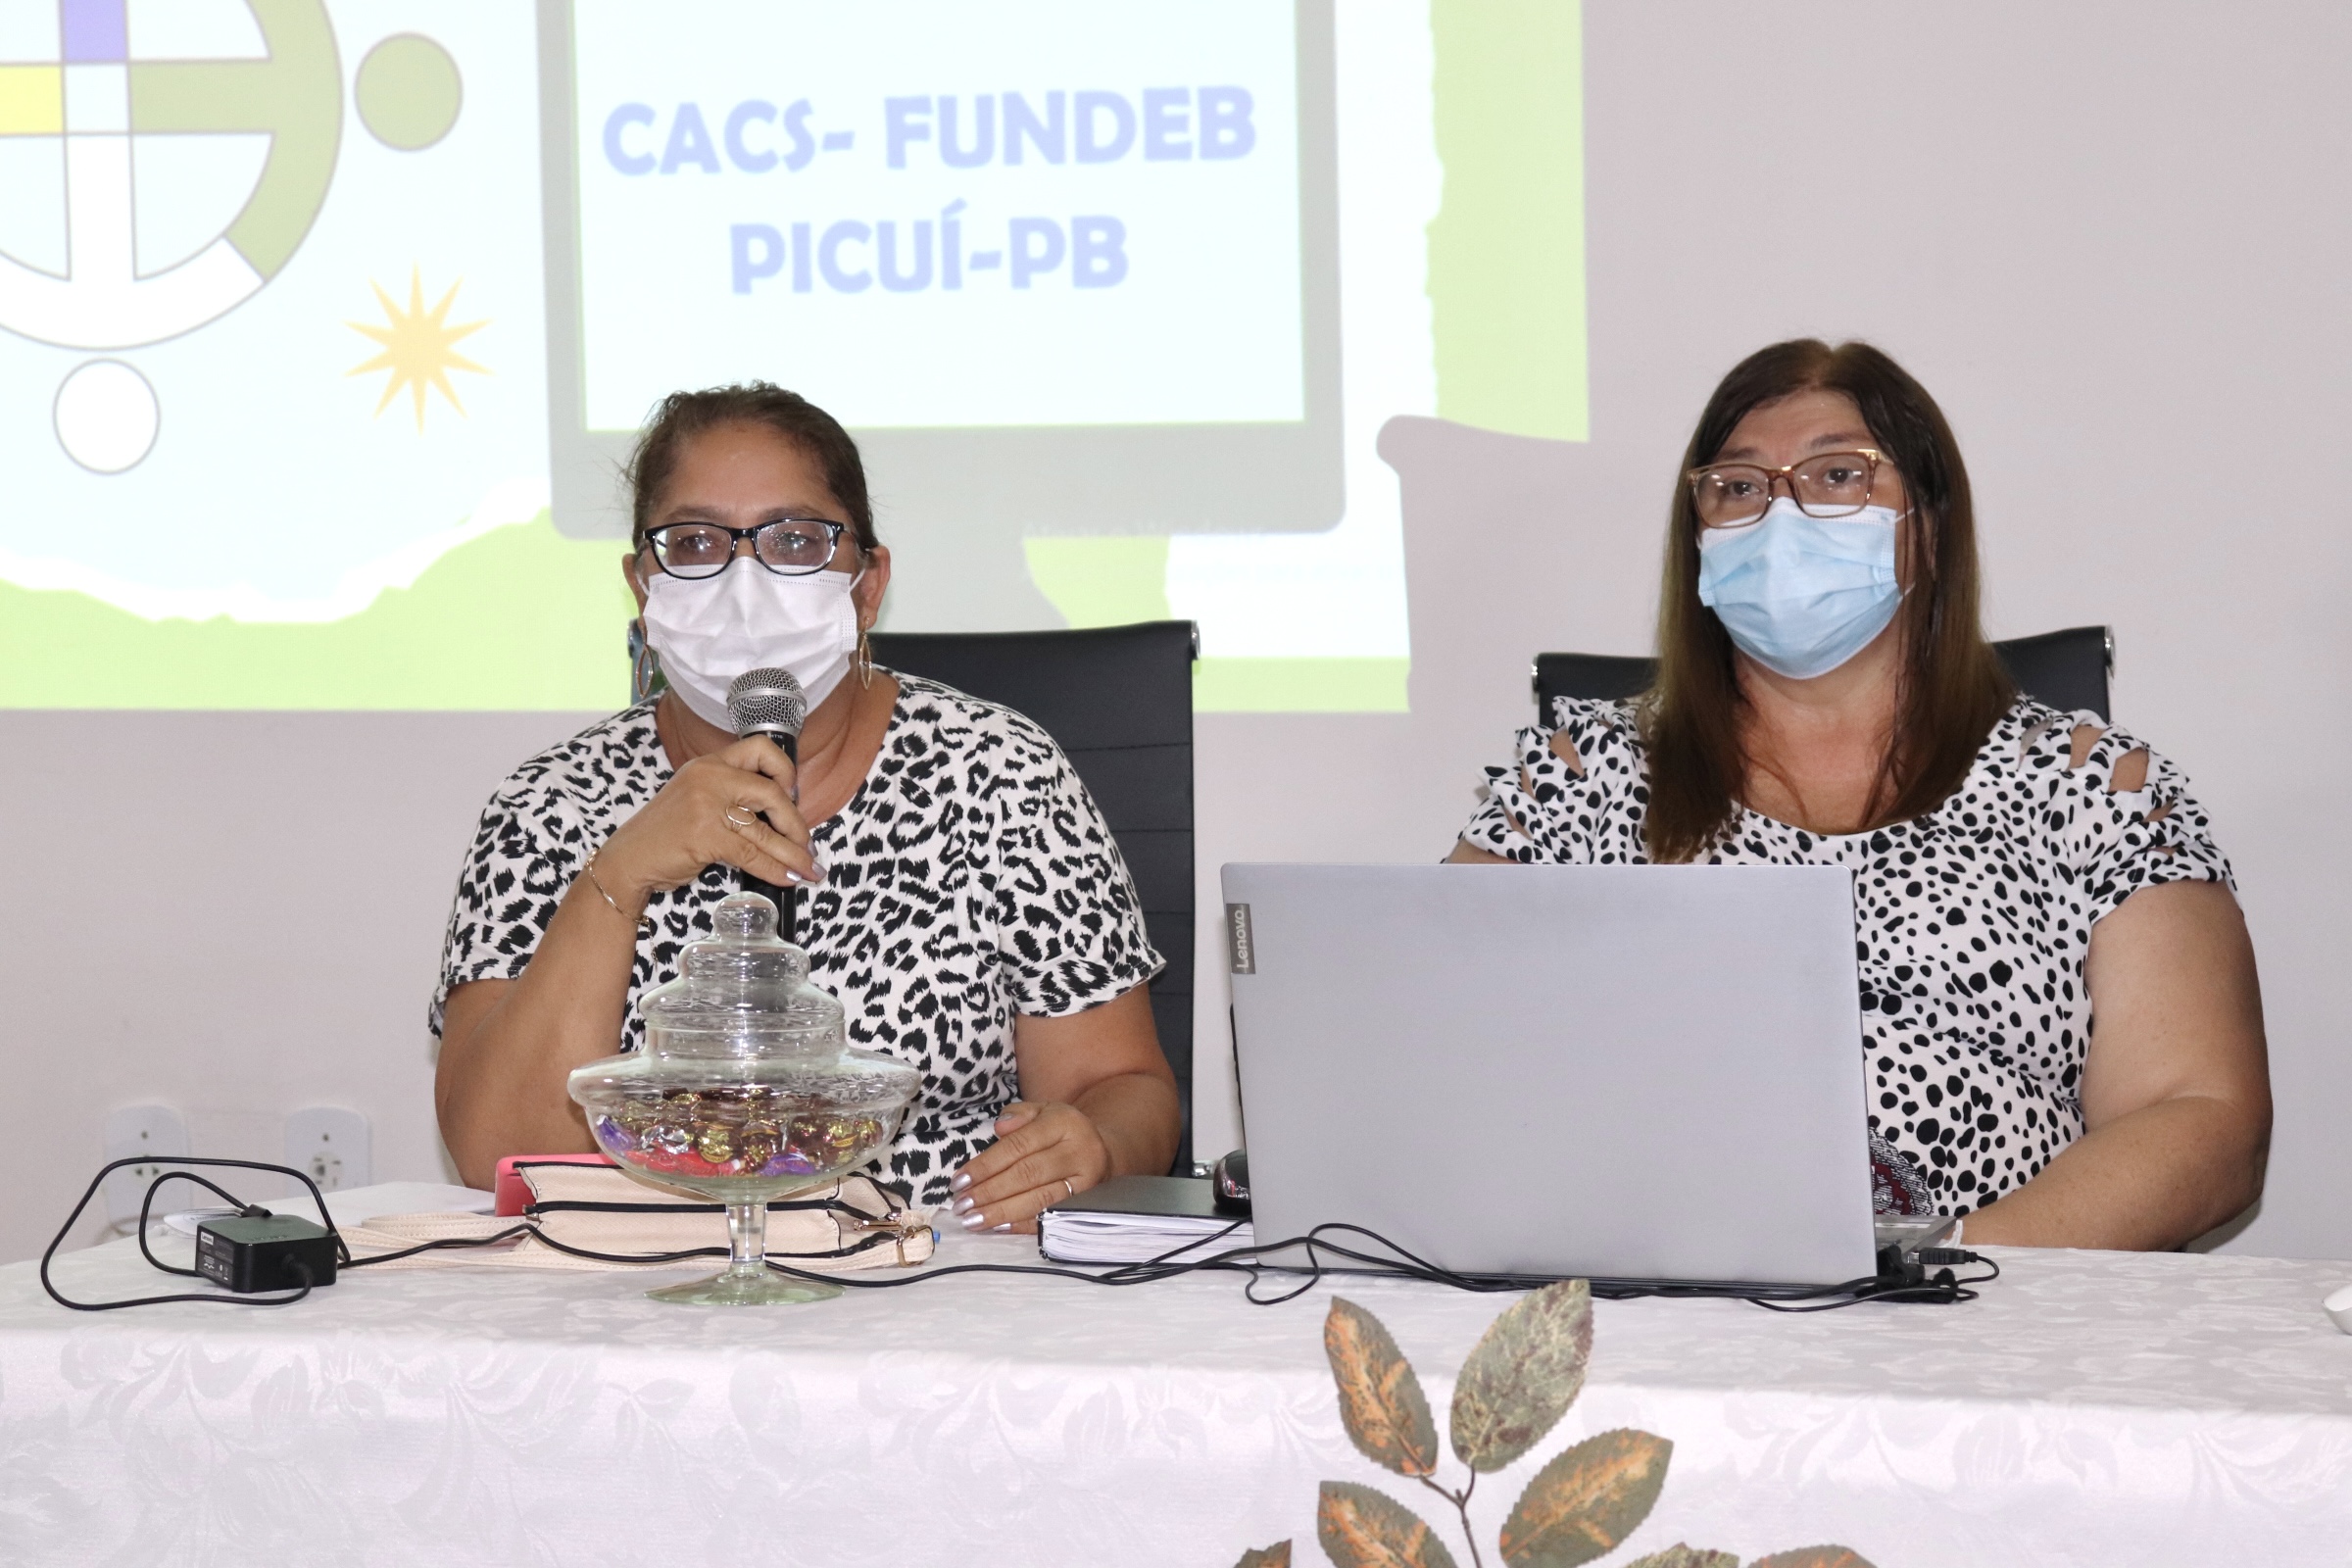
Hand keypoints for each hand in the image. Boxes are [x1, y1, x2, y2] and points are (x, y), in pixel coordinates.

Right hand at [594, 737, 819, 905]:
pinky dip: (775, 869)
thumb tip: (781, 818)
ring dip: (794, 853)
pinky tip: (788, 878)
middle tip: (805, 843)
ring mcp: (707, 805)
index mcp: (709, 764)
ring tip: (809, 869)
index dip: (785, 769)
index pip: (760, 748)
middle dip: (796, 822)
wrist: (628, 860)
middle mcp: (709, 777)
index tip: (793, 793)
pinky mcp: (706, 835)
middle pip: (771, 791)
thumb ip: (731, 797)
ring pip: (766, 830)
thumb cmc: (665, 834)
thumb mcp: (696, 799)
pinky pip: (753, 855)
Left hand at [948, 1102, 1114, 1234]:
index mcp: (1064, 1123)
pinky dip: (1022, 1225)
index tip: (959, 1180)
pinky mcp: (1087, 1206)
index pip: (1018, 1145)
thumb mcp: (1043, 1112)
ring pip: (1039, 1199)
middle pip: (1027, 1174)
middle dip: (989, 1192)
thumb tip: (999, 1127)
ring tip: (972, 1220)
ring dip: (1001, 1212)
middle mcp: (1078, 1152)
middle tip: (961, 1205)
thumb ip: (1019, 1115)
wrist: (1104, 1152)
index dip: (986, 1164)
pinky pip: (1050, 1219)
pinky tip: (998, 1228)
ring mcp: (1086, 1182)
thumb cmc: (1062, 1132)